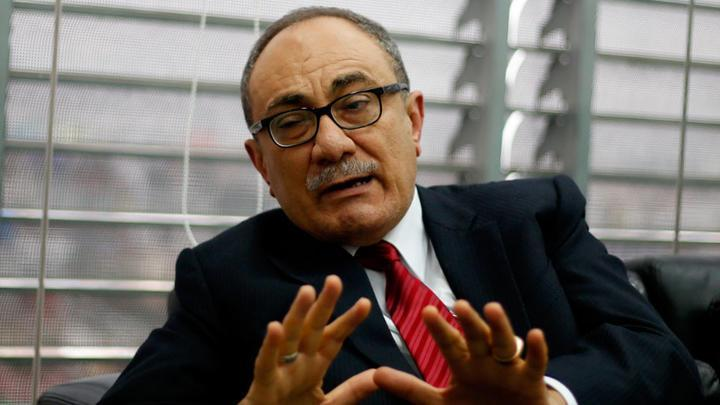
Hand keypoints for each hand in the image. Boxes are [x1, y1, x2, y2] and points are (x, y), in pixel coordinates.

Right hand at [240, 275, 375, 404]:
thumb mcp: (329, 404)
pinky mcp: (262, 386)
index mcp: (314, 366)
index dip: (348, 321)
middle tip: (335, 280)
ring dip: (297, 314)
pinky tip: (275, 327)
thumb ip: (352, 391)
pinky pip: (265, 364)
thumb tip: (378, 374)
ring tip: (307, 291)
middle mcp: (297, 363)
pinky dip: (269, 347)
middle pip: (312, 329)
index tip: (365, 302)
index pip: (333, 338)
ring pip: (289, 338)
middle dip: (323, 305)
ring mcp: (279, 372)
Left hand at [374, 300, 564, 404]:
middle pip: (476, 338)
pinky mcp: (532, 382)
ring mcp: (509, 369)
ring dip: (499, 326)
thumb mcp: (441, 403)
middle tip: (458, 304)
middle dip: (469, 322)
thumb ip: (411, 390)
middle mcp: (486, 361)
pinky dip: (537, 350)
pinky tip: (535, 333)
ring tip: (491, 308)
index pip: (450, 344)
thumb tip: (375, 374)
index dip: (440, 330)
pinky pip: (535, 364)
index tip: (426, 312)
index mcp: (464, 364)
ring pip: (504, 343)